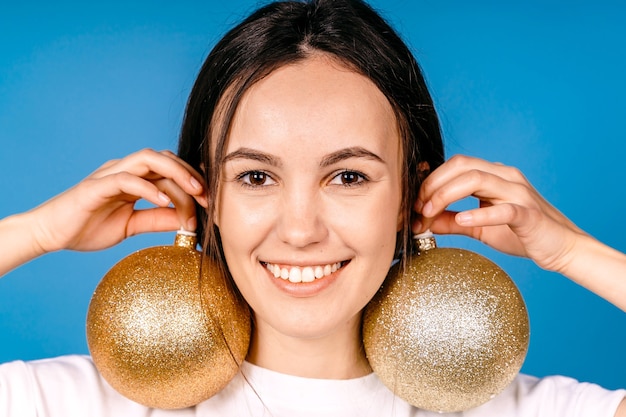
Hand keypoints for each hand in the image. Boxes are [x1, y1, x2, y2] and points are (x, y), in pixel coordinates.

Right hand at [28, 149, 206, 252]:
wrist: (50, 234)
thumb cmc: (88, 227)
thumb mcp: (132, 226)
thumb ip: (157, 220)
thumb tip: (187, 221)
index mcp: (134, 178)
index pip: (169, 171)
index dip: (192, 183)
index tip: (208, 203)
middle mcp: (124, 170)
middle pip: (164, 159)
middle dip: (190, 174)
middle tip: (207, 197)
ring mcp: (110, 174)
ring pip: (148, 159)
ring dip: (175, 173)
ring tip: (193, 192)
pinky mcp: (96, 186)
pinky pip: (126, 179)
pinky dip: (148, 188)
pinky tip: (163, 202)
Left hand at [414, 154, 585, 273]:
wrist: (562, 248)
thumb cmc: (521, 235)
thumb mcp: (479, 228)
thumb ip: (452, 221)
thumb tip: (422, 222)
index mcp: (494, 176)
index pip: (455, 166)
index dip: (430, 181)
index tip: (413, 203)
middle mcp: (506, 177)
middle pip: (462, 166)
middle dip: (433, 184)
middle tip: (417, 208)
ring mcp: (519, 193)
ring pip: (478, 179)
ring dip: (446, 194)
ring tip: (429, 213)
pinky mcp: (529, 214)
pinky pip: (503, 209)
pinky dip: (480, 213)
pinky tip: (463, 221)